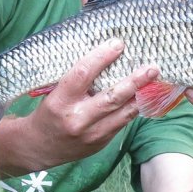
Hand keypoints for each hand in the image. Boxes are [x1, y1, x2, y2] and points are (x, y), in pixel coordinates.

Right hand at [19, 39, 159, 169]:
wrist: (38, 147)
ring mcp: (91, 134)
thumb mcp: (54, 93)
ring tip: (155, 81)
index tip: (118, 44)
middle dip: (135, 81)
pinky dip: (133, 108)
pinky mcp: (101, 143)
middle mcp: (77, 119)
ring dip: (141, 96)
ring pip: (123, 113)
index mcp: (60, 102)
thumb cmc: (48, 112)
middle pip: (112, 97)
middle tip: (152, 67)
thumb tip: (106, 57)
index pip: (83, 74)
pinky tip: (143, 97)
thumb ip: (77, 80)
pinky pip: (122, 123)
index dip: (102, 57)